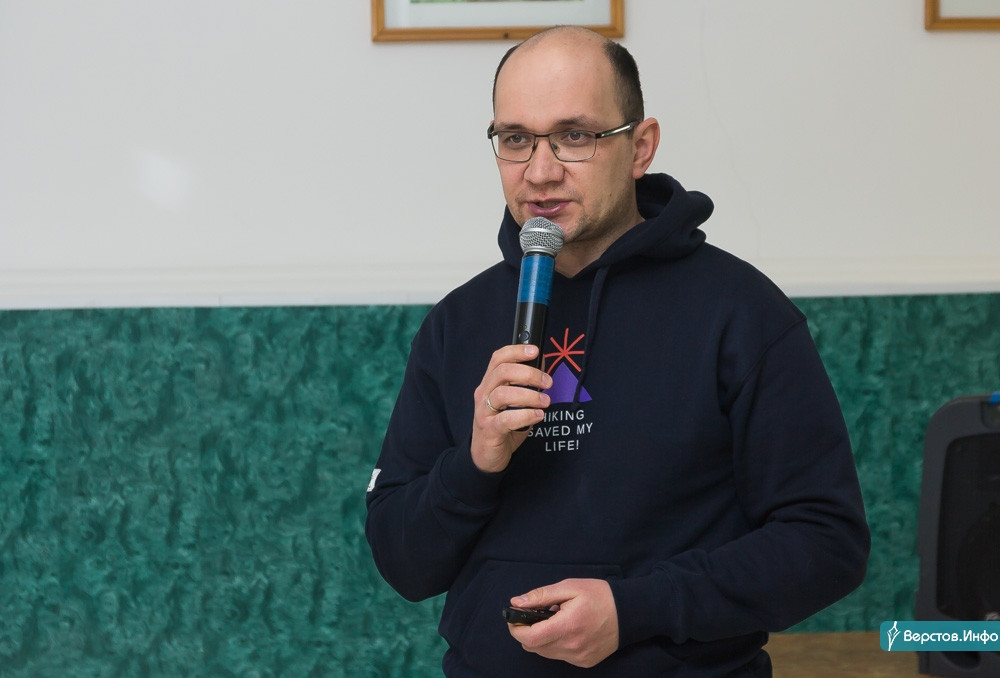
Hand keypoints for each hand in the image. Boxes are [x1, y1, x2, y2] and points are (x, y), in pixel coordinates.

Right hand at [471, 344, 551, 472]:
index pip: (498, 359)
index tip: (535, 351)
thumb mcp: (514, 402)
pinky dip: (525, 415)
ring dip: (529, 395)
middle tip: (548, 382)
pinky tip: (538, 416)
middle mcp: (483, 394)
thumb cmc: (503, 426)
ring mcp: (484, 412)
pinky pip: (506, 419)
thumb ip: (524, 386)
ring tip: (545, 401)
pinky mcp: (489, 430)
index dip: (516, 351)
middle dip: (529, 373)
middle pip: (502, 372)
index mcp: (489, 383)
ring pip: (503, 394)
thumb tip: (543, 367)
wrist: (486, 456)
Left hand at [507, 578, 618, 667]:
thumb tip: (517, 602)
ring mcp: (578, 657)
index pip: (529, 639)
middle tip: (535, 615)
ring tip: (554, 620)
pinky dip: (556, 644)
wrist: (629, 613)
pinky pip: (560, 656)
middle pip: (534, 648)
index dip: (516, 629)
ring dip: (542, 638)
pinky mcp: (584, 662)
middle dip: (527, 632)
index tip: (514, 619)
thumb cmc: (600, 596)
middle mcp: (572, 647)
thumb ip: (541, 596)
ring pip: (546, 653)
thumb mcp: (569, 587)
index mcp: (567, 627)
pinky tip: (566, 629)